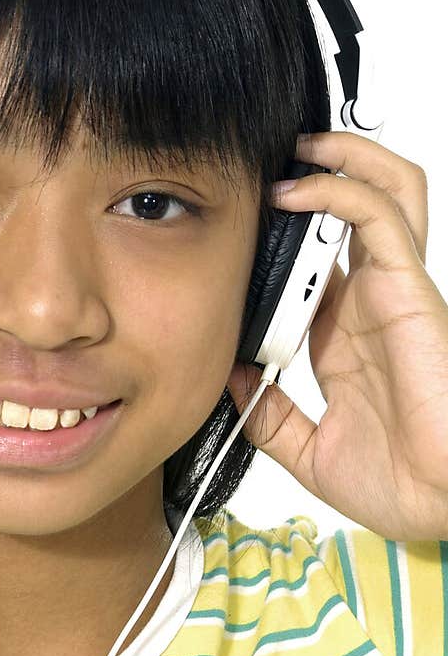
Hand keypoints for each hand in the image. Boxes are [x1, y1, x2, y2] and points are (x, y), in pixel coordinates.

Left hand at [226, 130, 447, 541]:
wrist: (442, 506)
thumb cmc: (399, 484)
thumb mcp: (309, 451)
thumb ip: (269, 416)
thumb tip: (228, 378)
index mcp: (348, 337)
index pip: (314, 261)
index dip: (279, 233)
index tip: (235, 220)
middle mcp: (373, 305)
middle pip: (361, 210)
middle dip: (323, 171)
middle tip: (271, 159)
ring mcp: (395, 293)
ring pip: (384, 192)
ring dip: (342, 159)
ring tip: (298, 149)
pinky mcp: (409, 290)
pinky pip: (379, 217)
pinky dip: (339, 190)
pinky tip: (298, 191)